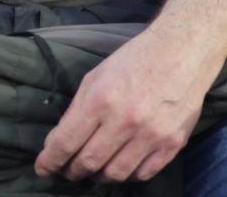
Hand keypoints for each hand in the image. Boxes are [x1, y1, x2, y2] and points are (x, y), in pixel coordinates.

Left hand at [35, 27, 219, 184]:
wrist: (183, 51)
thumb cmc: (136, 60)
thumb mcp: (97, 75)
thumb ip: (78, 109)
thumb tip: (59, 139)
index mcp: (102, 99)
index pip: (67, 142)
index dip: (50, 160)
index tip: (43, 168)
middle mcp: (126, 120)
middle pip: (89, 162)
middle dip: (72, 171)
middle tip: (68, 170)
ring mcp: (151, 134)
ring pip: (115, 174)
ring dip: (99, 176)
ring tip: (94, 170)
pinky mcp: (172, 143)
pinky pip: (143, 174)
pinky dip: (127, 175)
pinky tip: (120, 166)